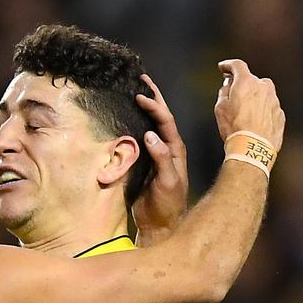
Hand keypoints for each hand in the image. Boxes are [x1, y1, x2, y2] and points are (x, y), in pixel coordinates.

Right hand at [132, 74, 188, 244]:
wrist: (161, 225)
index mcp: (175, 150)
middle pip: (161, 117)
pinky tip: (127, 116)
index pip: (165, 121)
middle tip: (142, 77)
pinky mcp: (146, 162)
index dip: (154, 106)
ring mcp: (157, 154)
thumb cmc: (168, 206)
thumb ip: (162, 159)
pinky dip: (136, 123)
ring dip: (146, 107)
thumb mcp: (167, 183)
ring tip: (136, 89)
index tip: (141, 94)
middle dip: (153, 96)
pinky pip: (141, 137)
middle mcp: (168, 148)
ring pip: (152, 124)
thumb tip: (150, 134)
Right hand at [214, 59, 284, 150]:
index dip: (228, 65)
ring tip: (245, 116)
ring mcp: (274, 101)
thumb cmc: (235, 128)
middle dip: (243, 86)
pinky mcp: (280, 114)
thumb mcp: (220, 107)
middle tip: (234, 97)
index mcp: (247, 82)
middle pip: (252, 80)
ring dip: (254, 100)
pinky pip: (269, 108)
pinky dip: (263, 112)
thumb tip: (228, 85)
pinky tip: (255, 123)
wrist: (253, 149)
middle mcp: (264, 87)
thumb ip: (224, 91)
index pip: (237, 65)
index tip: (223, 68)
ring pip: (263, 94)